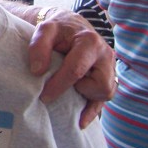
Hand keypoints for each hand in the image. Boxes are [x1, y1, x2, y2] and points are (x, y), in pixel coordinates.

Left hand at [28, 8, 116, 128]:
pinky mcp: (108, 78)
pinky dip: (93, 110)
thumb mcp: (45, 29)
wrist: (72, 26)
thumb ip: (39, 46)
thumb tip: (37, 71)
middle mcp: (106, 55)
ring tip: (71, 87)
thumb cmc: (58, 29)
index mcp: (90, 42)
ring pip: (106, 92)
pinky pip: (106, 99)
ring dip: (87, 95)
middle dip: (78, 89)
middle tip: (60, 85)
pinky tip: (80, 121)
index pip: (76, 70)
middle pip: (99, 85)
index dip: (59, 85)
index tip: (44, 96)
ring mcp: (110, 68)